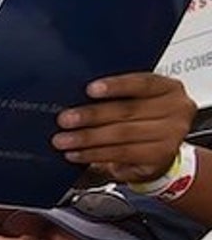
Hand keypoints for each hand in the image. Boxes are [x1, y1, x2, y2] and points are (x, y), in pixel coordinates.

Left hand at [53, 73, 195, 182]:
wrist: (159, 154)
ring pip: (122, 134)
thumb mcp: (135, 102)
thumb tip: (75, 97)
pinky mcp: (160, 157)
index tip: (90, 89)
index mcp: (169, 88)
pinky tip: (76, 154)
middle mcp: (176, 109)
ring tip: (64, 140)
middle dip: (91, 115)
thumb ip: (116, 97)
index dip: (116, 86)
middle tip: (65, 119)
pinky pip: (121, 154)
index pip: (142, 82)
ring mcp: (171, 135)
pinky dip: (93, 154)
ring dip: (87, 138)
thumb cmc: (141, 122)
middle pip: (127, 110)